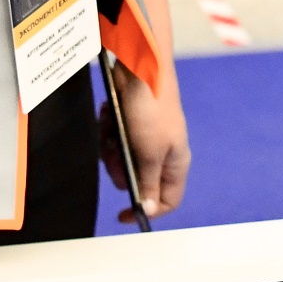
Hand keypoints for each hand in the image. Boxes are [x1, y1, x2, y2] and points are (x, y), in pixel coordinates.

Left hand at [108, 56, 190, 221]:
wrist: (138, 67)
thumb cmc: (151, 109)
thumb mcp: (150, 153)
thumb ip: (148, 184)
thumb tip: (148, 210)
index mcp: (175, 162)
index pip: (166, 200)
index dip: (146, 210)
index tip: (122, 215)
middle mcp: (161, 152)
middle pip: (136, 181)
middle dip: (120, 169)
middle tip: (115, 153)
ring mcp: (143, 137)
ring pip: (119, 160)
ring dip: (110, 146)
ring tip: (112, 128)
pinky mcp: (128, 123)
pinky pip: (111, 138)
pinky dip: (107, 128)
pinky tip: (109, 115)